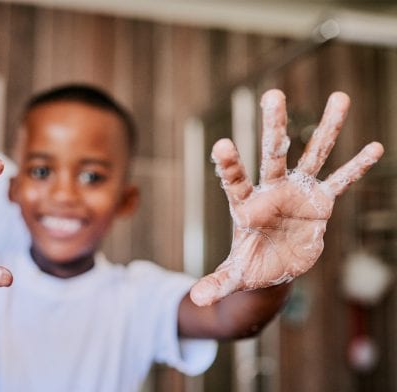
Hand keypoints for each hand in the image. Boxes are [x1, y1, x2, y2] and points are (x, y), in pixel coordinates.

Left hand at [190, 89, 383, 306]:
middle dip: (274, 126)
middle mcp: (272, 191)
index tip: (222, 145)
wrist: (272, 267)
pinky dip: (356, 167)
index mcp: (246, 206)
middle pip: (273, 154)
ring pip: (313, 155)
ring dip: (327, 129)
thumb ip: (217, 284)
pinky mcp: (321, 204)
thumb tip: (197, 300)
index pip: (235, 181)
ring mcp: (298, 194)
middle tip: (273, 93)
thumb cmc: (249, 266)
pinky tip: (374, 147)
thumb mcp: (234, 277)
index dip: (230, 165)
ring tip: (341, 97)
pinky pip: (341, 183)